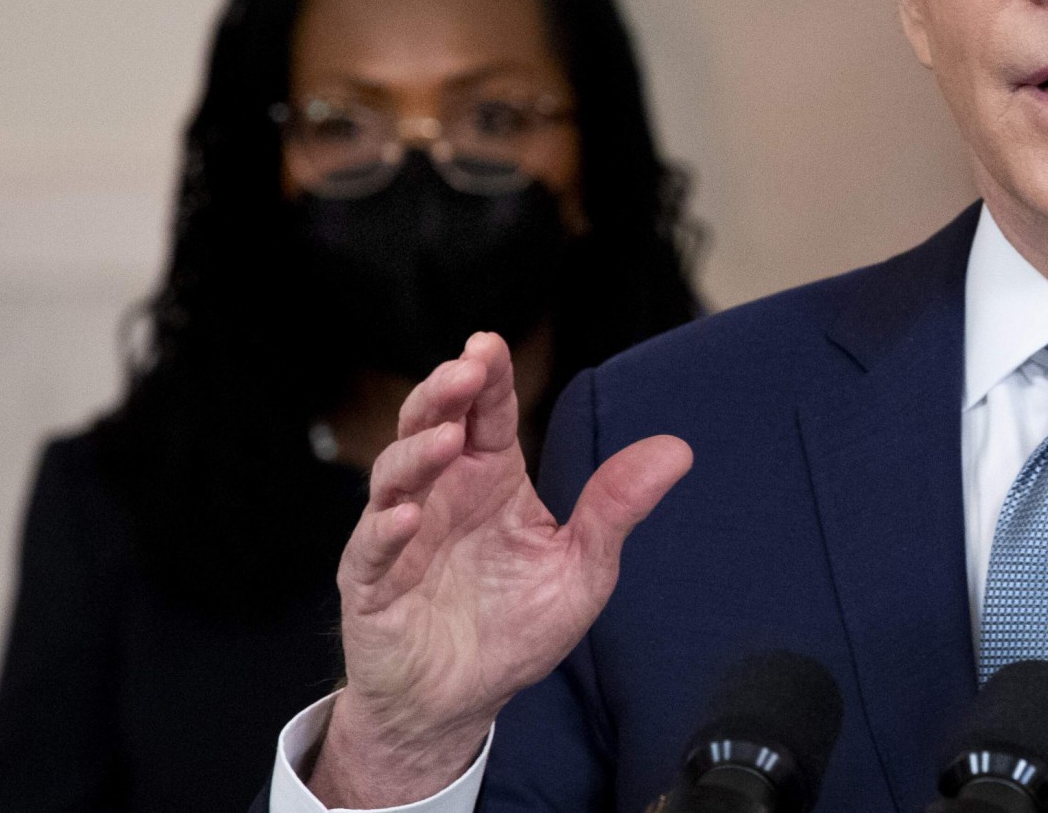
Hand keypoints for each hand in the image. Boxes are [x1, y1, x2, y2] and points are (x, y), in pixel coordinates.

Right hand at [309, 332, 692, 805]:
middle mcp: (441, 495)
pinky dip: (386, 531)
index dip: (485, 377)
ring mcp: (400, 536)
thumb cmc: (515, 628)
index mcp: (489, 479)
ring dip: (416, 453)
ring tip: (447, 439)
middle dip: (442, 394)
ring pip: (393, 477)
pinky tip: (408, 517)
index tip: (488, 344)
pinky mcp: (371, 586)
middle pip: (431, 426)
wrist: (461, 702)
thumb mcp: (581, 568)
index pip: (486, 414)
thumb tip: (677, 449)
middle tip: (464, 370)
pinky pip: (370, 551)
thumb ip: (616, 508)